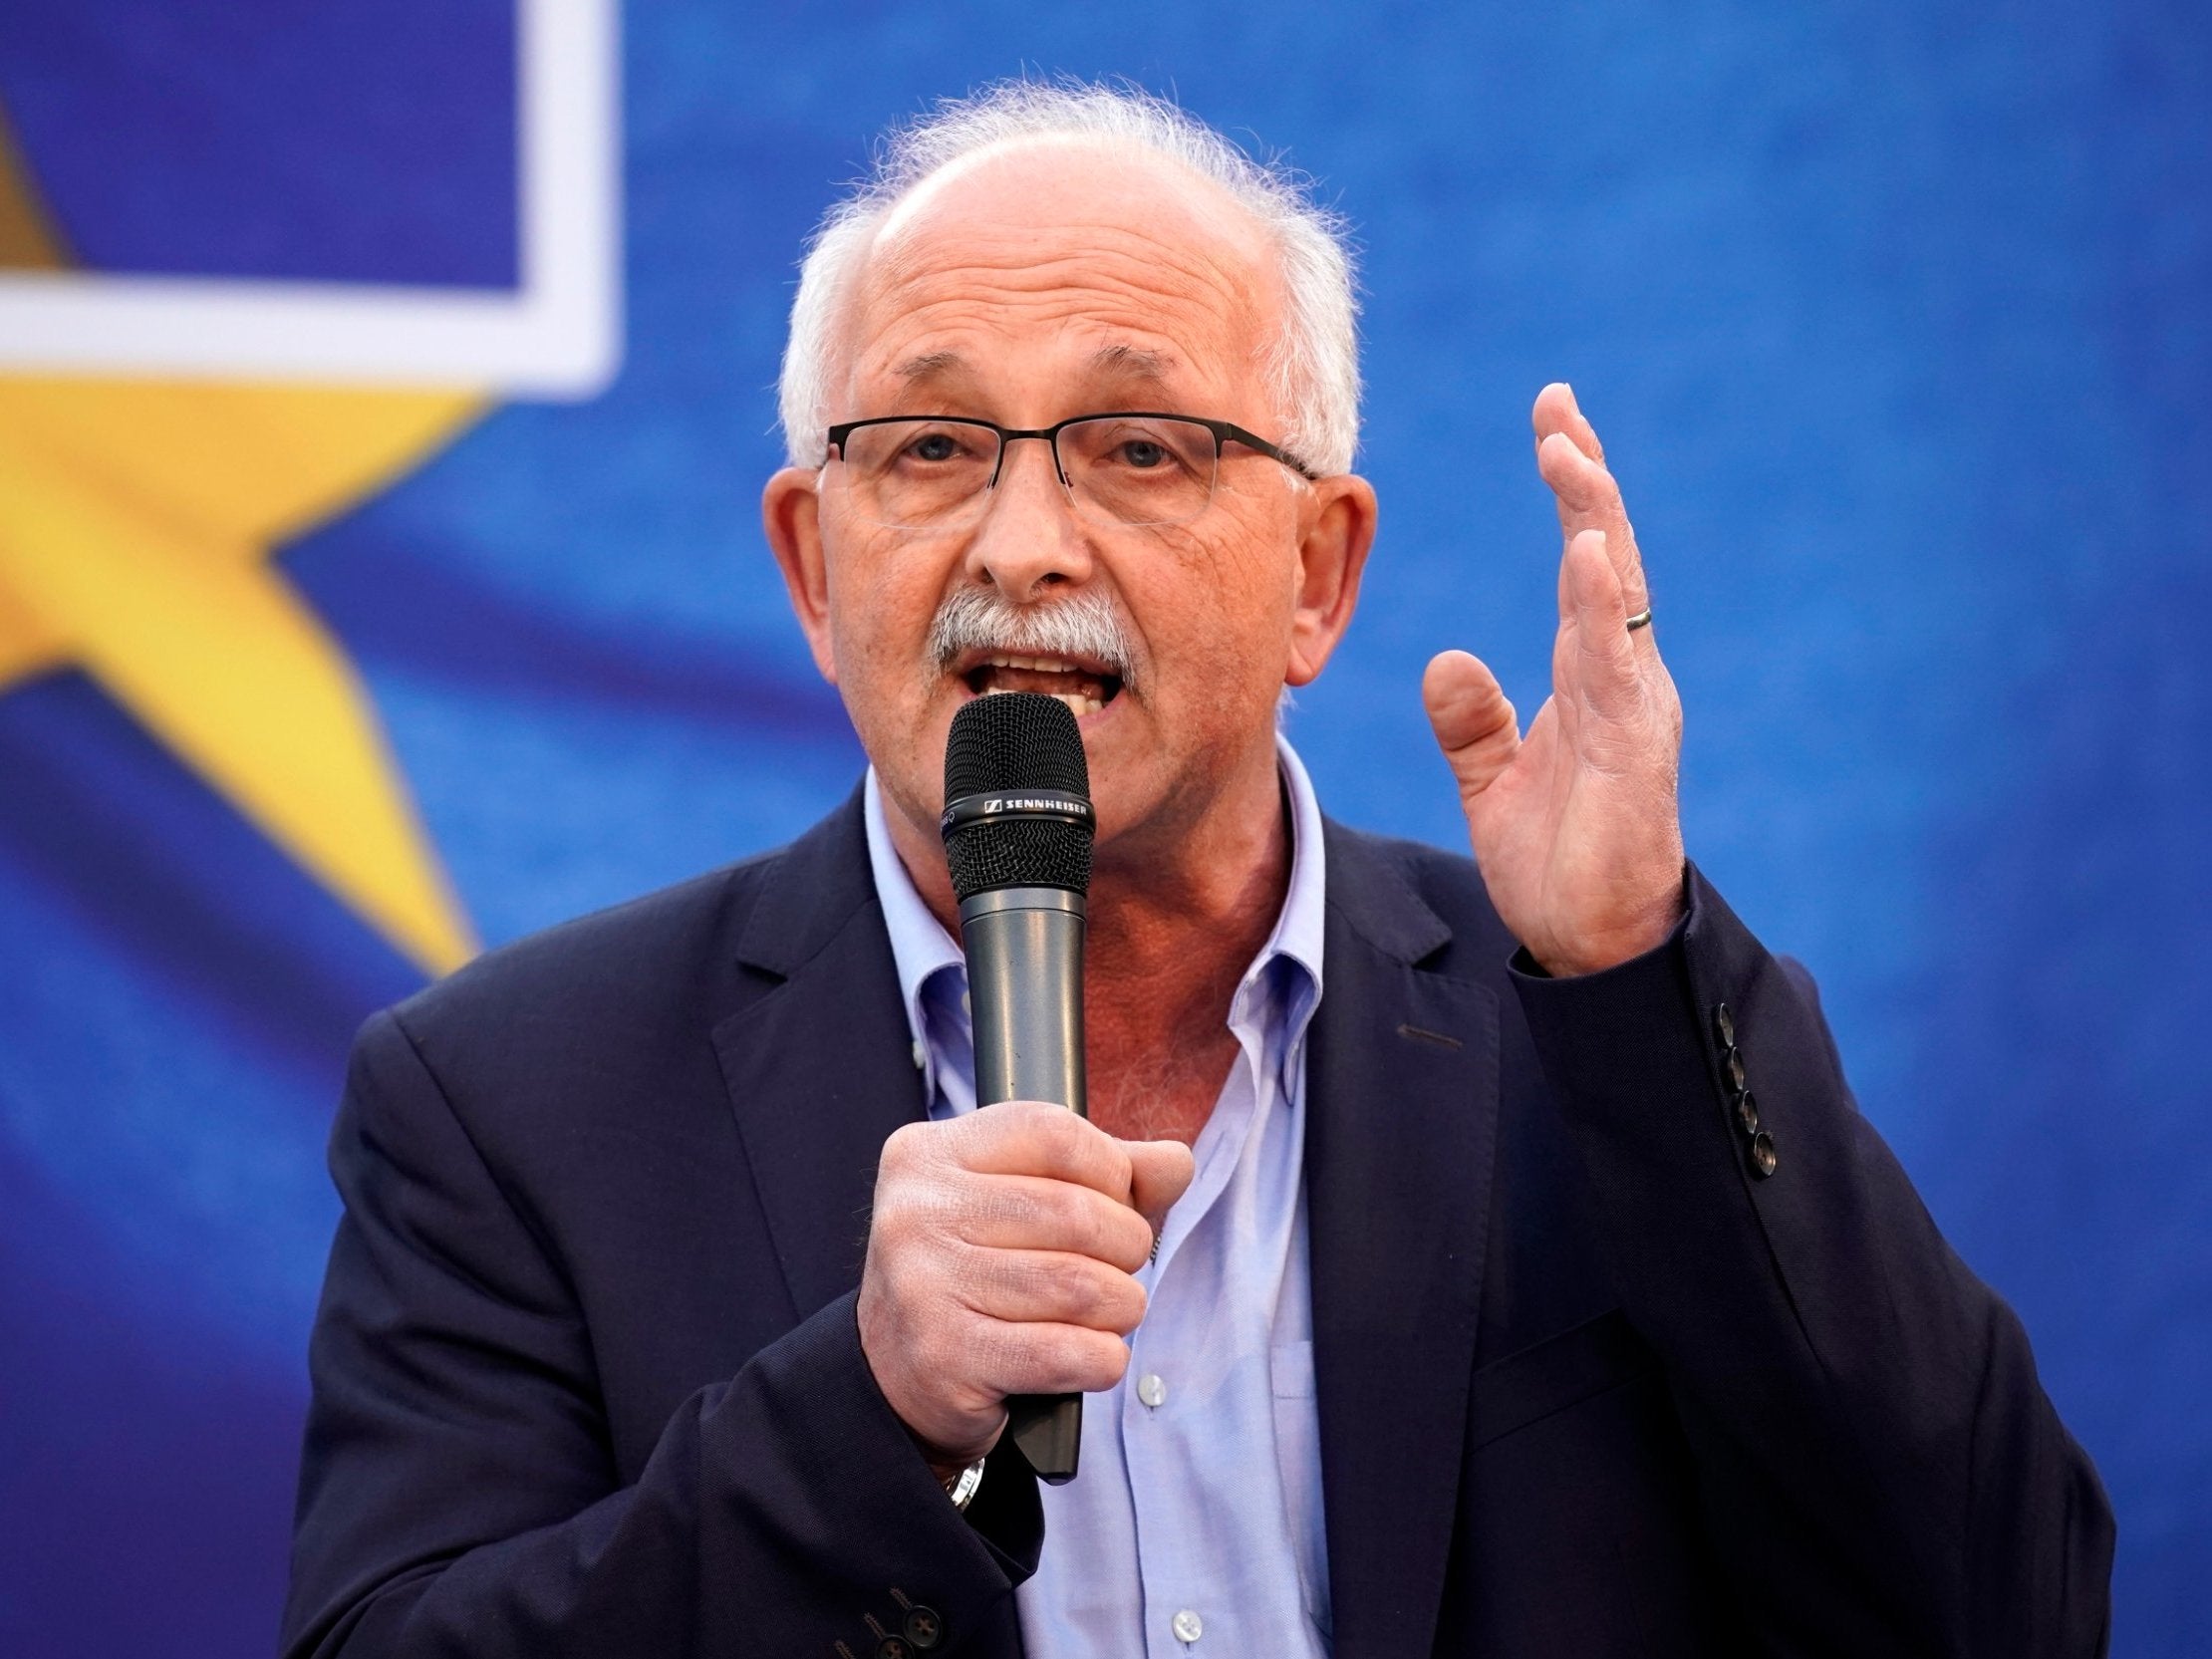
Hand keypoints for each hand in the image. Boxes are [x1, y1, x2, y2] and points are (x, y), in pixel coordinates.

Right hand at [856, 1100, 1195, 1471]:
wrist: (896, 1378)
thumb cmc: (975, 1275)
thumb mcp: (1022, 1201)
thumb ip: (1104, 1173)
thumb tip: (1175, 1163)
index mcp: (929, 1154)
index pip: (1054, 1133)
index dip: (1110, 1168)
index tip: (1114, 1200)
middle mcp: (916, 1212)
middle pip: (1077, 1212)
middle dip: (1126, 1246)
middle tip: (1117, 1268)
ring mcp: (923, 1286)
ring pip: (1081, 1286)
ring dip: (1122, 1306)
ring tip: (1109, 1313)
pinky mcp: (946, 1357)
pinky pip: (1067, 1353)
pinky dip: (1103, 1358)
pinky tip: (1090, 1356)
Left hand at [1423, 383, 1685, 976]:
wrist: (1590, 944)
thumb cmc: (1558, 860)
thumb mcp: (1494, 781)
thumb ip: (1473, 720)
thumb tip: (1447, 660)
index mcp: (1589, 675)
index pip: (1584, 561)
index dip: (1572, 490)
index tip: (1551, 419)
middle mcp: (1620, 677)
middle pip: (1606, 555)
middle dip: (1585, 478)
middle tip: (1557, 407)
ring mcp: (1634, 709)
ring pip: (1615, 595)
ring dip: (1593, 521)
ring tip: (1567, 454)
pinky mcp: (1636, 751)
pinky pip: (1617, 665)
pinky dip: (1600, 607)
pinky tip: (1587, 554)